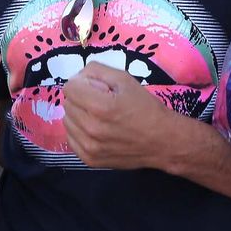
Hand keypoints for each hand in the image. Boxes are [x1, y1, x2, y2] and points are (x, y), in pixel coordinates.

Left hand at [61, 62, 180, 169]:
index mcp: (100, 106)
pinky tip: (96, 131)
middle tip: (101, 102)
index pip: (70, 87)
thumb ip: (97, 71)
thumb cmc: (146, 108)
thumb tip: (77, 77)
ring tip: (99, 118)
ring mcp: (89, 147)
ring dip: (79, 115)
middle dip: (81, 99)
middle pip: (68, 103)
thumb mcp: (125, 80)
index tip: (96, 88)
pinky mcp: (89, 160)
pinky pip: (71, 138)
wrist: (163, 142)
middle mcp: (91, 128)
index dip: (83, 84)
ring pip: (67, 121)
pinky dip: (79, 132)